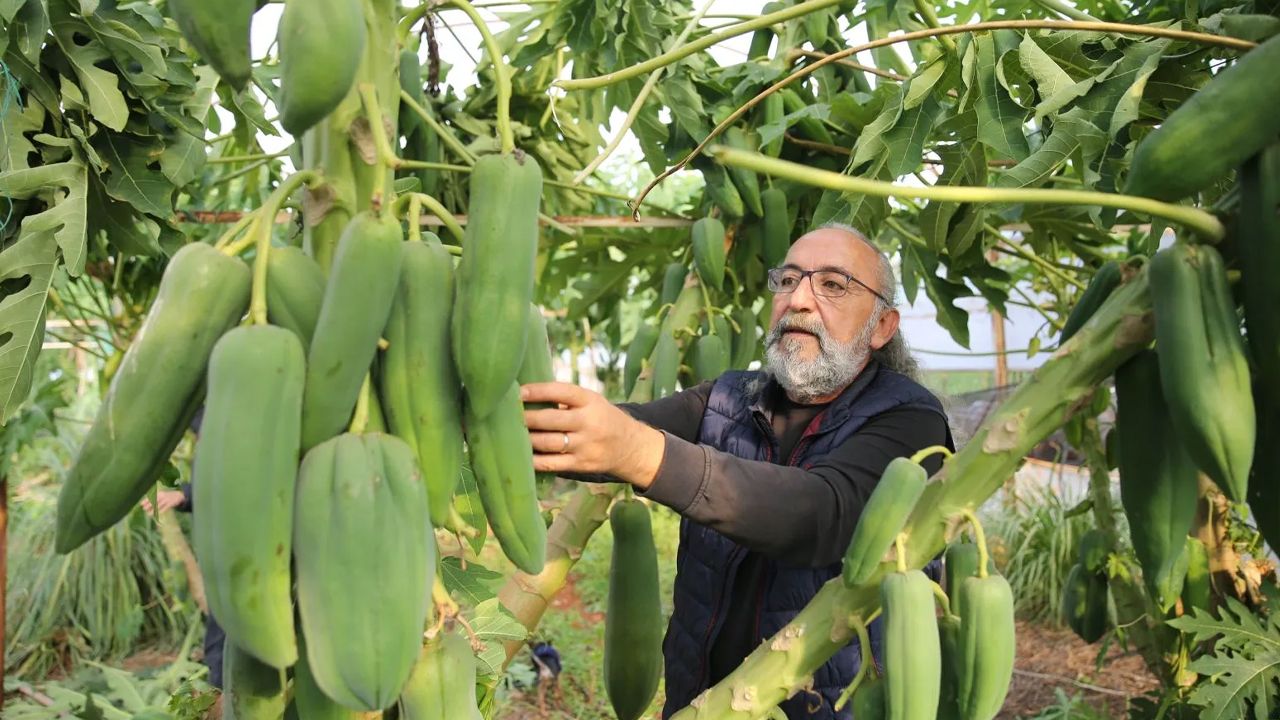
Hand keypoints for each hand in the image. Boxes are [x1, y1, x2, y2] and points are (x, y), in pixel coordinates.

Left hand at [140, 489, 185, 513]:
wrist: (179, 495)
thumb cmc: (168, 496)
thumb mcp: (161, 495)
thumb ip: (155, 498)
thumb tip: (145, 503)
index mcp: (159, 493)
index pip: (151, 497)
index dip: (146, 501)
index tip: (141, 504)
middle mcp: (162, 496)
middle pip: (154, 501)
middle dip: (148, 505)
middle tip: (144, 509)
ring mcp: (166, 500)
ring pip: (158, 506)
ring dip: (153, 510)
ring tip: (148, 514)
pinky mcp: (170, 504)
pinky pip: (165, 508)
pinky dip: (160, 511)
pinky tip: (157, 514)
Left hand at [521, 382, 664, 488]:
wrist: (630, 446)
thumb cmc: (601, 418)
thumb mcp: (591, 401)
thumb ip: (565, 397)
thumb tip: (525, 392)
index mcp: (590, 401)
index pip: (561, 392)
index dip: (538, 391)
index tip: (518, 391)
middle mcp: (589, 422)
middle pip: (551, 419)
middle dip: (526, 418)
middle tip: (506, 415)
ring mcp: (585, 445)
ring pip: (548, 442)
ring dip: (527, 438)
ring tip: (510, 434)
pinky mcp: (581, 464)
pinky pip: (552, 463)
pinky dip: (534, 460)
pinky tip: (521, 455)